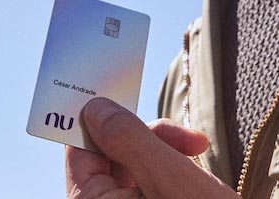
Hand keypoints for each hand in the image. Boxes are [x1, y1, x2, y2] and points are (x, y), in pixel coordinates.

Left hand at [65, 97, 241, 198]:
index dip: (101, 120)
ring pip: (133, 167)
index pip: (80, 151)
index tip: (123, 94)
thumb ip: (130, 139)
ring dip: (166, 153)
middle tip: (189, 140)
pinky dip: (172, 171)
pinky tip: (196, 174)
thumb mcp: (169, 177)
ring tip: (198, 157)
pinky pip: (148, 184)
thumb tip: (95, 108)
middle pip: (109, 156)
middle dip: (148, 139)